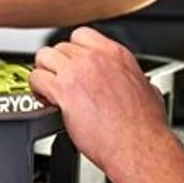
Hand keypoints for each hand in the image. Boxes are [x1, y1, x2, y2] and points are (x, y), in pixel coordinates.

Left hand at [29, 27, 174, 181]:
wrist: (138, 147)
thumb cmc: (144, 127)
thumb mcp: (148, 90)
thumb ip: (134, 79)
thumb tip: (136, 82)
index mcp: (116, 54)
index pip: (81, 35)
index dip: (72, 51)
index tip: (71, 65)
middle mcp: (95, 58)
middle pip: (59, 47)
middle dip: (57, 65)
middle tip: (59, 81)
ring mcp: (78, 72)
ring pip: (43, 57)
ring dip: (44, 72)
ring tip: (49, 89)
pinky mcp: (63, 90)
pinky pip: (36, 78)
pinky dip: (36, 89)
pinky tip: (46, 100)